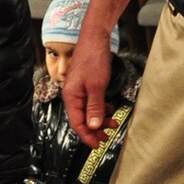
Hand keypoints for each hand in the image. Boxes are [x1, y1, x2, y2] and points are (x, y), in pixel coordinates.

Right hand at [62, 26, 115, 146]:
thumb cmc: (93, 58)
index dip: (87, 136)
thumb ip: (95, 107)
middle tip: (107, 138)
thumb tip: (94, 126)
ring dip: (99, 119)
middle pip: (81, 119)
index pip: (77, 123)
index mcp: (71, 97)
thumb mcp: (97, 85)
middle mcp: (72, 95)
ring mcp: (78, 90)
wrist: (95, 37)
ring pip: (87, 111)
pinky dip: (100, 108)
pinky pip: (91, 102)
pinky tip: (109, 109)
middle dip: (94, 130)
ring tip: (113, 123)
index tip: (97, 145)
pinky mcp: (85, 85)